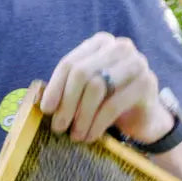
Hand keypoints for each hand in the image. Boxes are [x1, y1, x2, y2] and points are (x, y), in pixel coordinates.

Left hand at [40, 32, 173, 144]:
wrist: (142, 117)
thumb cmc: (105, 101)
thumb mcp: (82, 92)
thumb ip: (64, 88)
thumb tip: (35, 98)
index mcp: (100, 43)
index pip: (69, 64)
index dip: (54, 89)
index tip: (46, 111)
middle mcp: (120, 47)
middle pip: (81, 74)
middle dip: (66, 104)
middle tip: (58, 127)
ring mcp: (136, 63)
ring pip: (96, 88)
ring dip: (80, 117)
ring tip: (74, 135)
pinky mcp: (147, 83)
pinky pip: (112, 105)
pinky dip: (96, 124)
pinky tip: (89, 136)